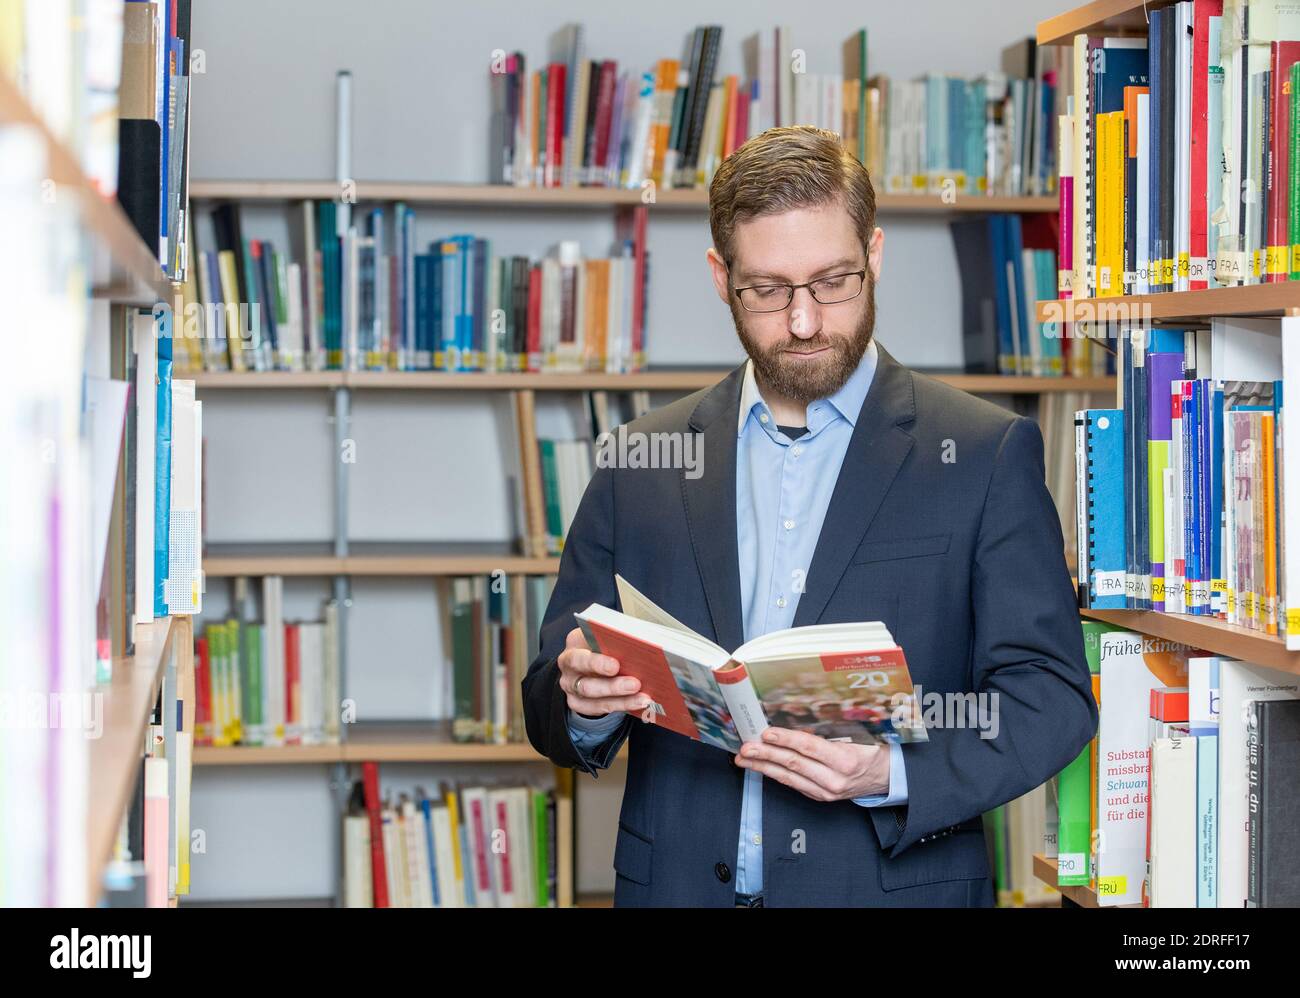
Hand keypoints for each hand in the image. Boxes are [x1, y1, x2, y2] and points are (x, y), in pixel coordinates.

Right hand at [557, 626, 645, 718]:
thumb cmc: (603, 643)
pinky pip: (598, 708)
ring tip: (643, 699)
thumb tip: (644, 646)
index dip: (597, 662)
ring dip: (620, 699)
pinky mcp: (577, 702)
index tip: (616, 666)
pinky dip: (621, 706)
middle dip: (612, 685)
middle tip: (635, 684)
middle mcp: (568, 665)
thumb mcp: (605, 636)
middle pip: (586, 682)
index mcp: (574, 643)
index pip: (581, 654)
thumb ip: (618, 640)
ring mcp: (570, 686)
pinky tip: (639, 704)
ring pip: (593, 697)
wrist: (590, 662)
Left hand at [734, 727, 889, 801]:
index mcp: (846, 760)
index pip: (809, 748)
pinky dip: (775, 775)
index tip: (767, 733)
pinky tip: (761, 767)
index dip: (786, 739)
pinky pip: (794, 785)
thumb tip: (799, 714)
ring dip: (763, 767)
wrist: (887, 776)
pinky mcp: (821, 797)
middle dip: (766, 755)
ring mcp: (826, 792)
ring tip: (744, 759)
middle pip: (794, 764)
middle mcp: (835, 780)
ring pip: (789, 778)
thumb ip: (832, 728)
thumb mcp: (858, 734)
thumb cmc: (872, 749)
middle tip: (746, 747)